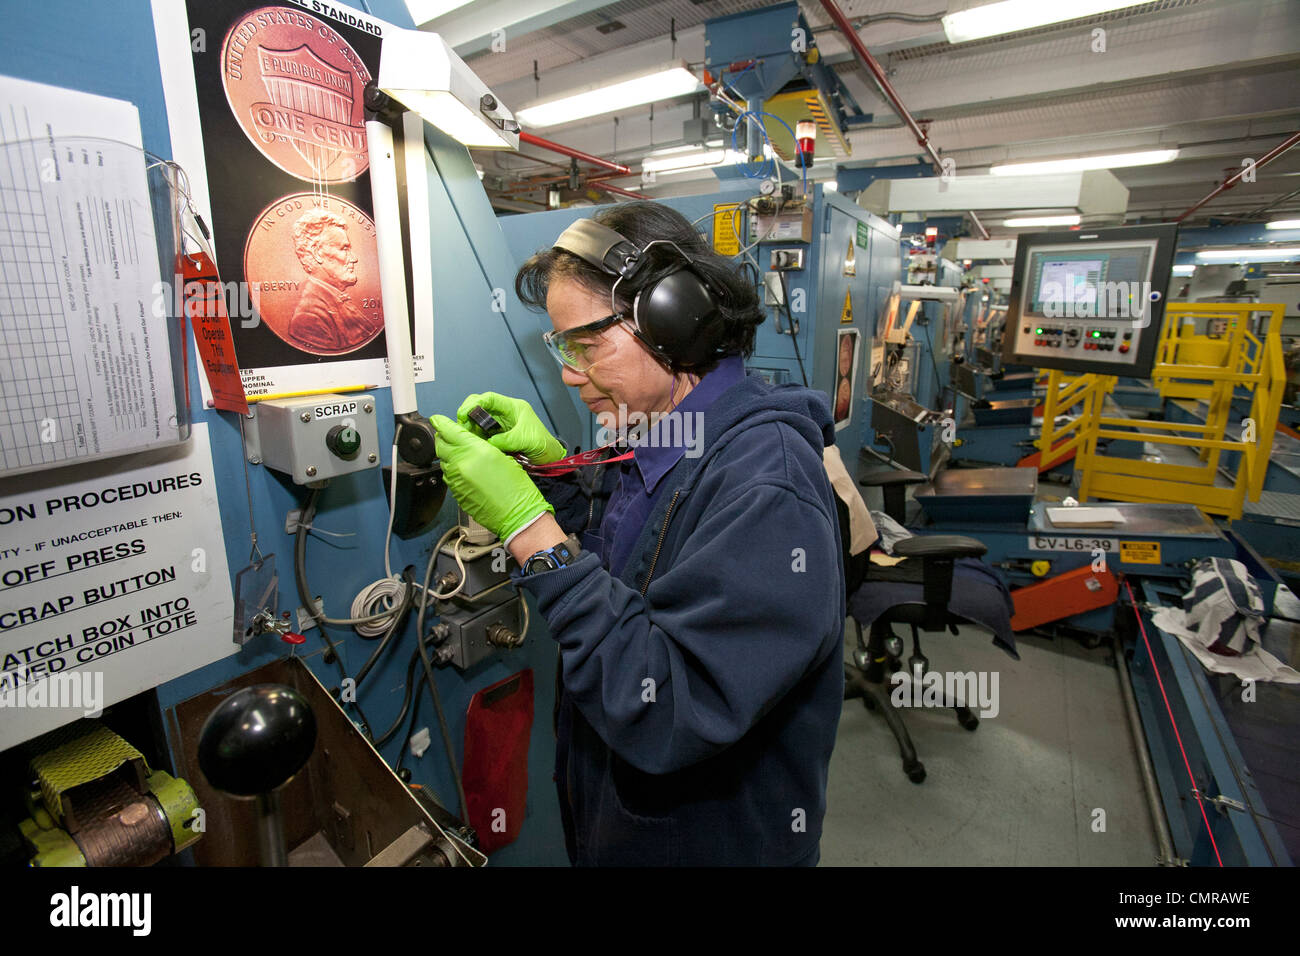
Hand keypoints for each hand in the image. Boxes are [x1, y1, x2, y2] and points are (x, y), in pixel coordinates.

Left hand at [431, 414, 554, 542]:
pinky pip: (449, 477)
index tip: (438, 420)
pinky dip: (454, 471)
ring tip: (465, 457)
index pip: (448, 430)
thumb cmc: (516, 489)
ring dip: (449, 455)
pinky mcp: (455, 493)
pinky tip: (468, 472)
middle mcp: (461, 464)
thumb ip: (479, 445)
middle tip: (451, 436)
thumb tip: (467, 440)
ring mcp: (456, 480)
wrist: (517, 515)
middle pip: (440, 445)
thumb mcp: (502, 456)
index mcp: (474, 451)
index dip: (441, 423)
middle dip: (443, 438)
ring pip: (443, 461)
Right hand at [456, 392, 564, 464]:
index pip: (490, 399)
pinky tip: (472, 442)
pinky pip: (481, 434)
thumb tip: (489, 442)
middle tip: (462, 426)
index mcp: (513, 408)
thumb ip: (507, 440)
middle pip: (480, 407)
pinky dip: (475, 437)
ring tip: (465, 436)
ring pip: (478, 421)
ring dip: (469, 427)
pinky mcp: (497, 437)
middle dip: (468, 414)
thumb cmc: (543, 444)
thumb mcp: (526, 439)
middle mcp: (504, 414)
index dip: (474, 403)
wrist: (548, 458)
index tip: (464, 412)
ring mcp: (499, 425)